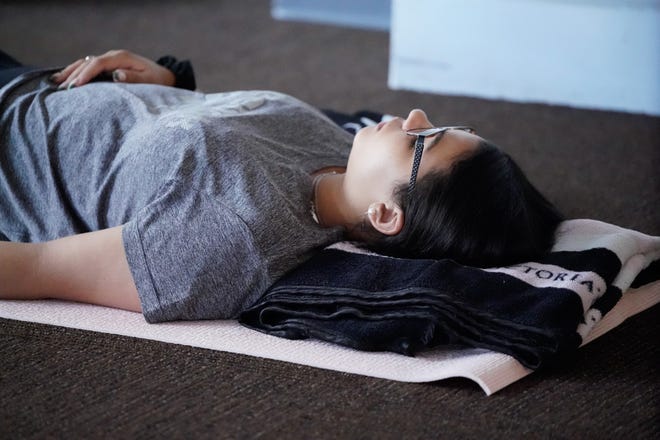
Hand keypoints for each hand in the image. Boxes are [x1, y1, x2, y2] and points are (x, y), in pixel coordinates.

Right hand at [50, 49, 175, 88]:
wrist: (165, 76)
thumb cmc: (158, 81)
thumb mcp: (149, 81)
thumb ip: (133, 78)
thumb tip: (115, 75)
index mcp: (122, 58)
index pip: (98, 63)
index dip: (86, 74)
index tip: (76, 85)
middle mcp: (113, 56)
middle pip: (88, 63)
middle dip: (74, 75)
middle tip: (62, 89)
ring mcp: (109, 60)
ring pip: (84, 63)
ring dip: (70, 72)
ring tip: (56, 83)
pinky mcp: (108, 65)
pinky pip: (88, 66)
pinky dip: (75, 72)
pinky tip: (65, 78)